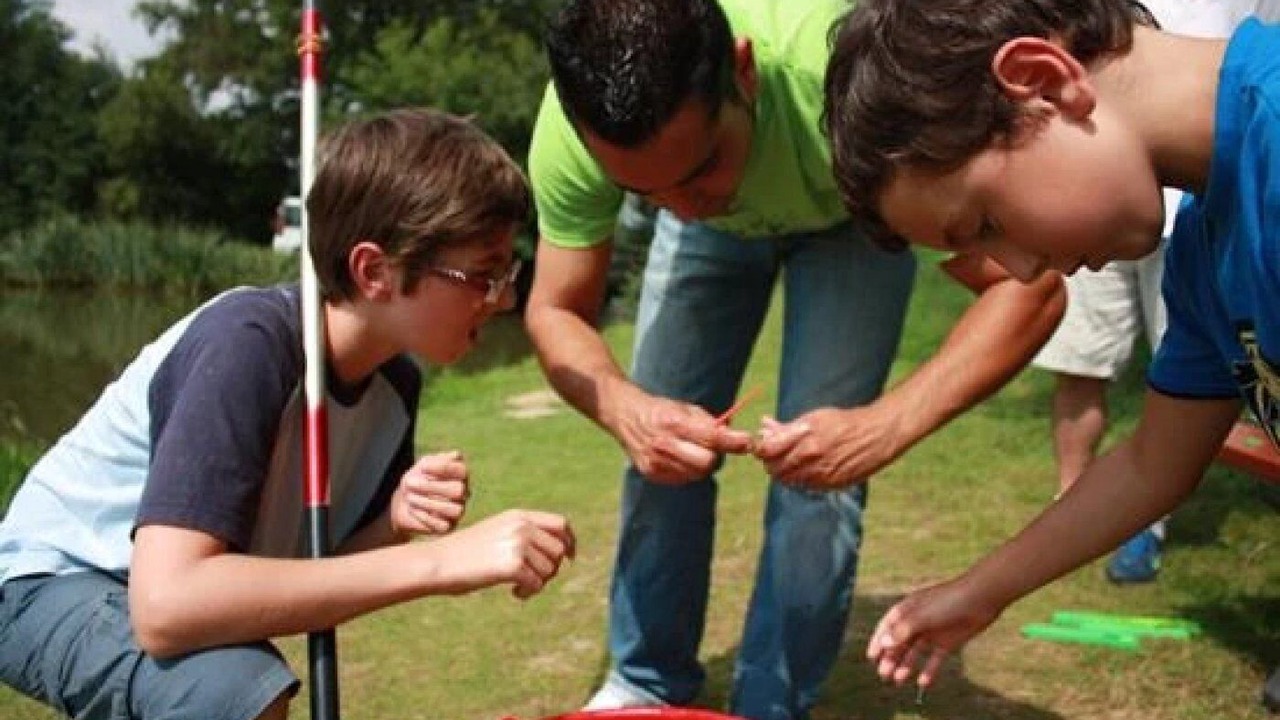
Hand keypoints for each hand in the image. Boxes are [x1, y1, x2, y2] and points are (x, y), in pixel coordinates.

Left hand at [390, 451, 469, 536]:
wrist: (400, 504)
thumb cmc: (414, 482)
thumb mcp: (421, 467)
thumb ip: (436, 460)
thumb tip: (455, 456)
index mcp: (460, 476)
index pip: (461, 471)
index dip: (443, 468)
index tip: (422, 467)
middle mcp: (463, 494)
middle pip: (458, 491)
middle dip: (431, 486)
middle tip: (409, 483)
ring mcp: (457, 511)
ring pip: (454, 510)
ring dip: (428, 503)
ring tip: (410, 497)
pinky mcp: (448, 528)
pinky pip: (442, 525)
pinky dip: (425, 517)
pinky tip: (413, 510)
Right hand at [429, 509, 575, 598]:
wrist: (439, 562)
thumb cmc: (465, 552)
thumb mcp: (497, 532)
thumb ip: (524, 535)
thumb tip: (561, 554)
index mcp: (518, 515)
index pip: (560, 524)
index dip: (570, 542)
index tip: (570, 558)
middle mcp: (521, 526)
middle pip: (559, 550)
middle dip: (552, 568)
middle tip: (534, 579)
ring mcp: (518, 544)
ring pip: (550, 570)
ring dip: (538, 583)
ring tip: (518, 586)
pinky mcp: (513, 565)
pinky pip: (537, 584)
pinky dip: (528, 592)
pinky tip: (513, 592)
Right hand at [612, 391, 753, 483]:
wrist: (624, 415)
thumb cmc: (661, 410)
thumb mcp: (685, 408)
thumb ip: (709, 423)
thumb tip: (734, 437)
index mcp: (674, 423)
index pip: (712, 438)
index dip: (733, 442)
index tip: (747, 441)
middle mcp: (664, 444)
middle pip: (707, 462)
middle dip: (716, 455)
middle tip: (714, 446)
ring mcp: (656, 462)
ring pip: (697, 474)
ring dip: (702, 464)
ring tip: (693, 449)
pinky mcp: (652, 474)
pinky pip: (683, 478)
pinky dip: (688, 470)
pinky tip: (679, 457)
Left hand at [752, 405, 903, 487]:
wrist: (876, 436)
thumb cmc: (843, 423)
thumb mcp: (814, 418)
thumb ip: (787, 427)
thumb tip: (764, 426)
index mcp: (805, 443)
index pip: (767, 452)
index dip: (761, 449)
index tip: (763, 446)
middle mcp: (813, 463)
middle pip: (776, 470)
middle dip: (772, 462)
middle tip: (777, 455)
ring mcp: (822, 477)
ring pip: (789, 481)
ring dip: (786, 472)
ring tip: (794, 460)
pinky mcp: (832, 486)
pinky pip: (806, 486)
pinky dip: (802, 478)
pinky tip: (810, 467)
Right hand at [866, 575, 1001, 688]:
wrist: (981, 599)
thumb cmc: (948, 601)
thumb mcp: (922, 615)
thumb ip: (903, 630)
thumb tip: (884, 644)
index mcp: (908, 609)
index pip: (887, 626)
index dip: (878, 641)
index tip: (871, 658)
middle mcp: (918, 621)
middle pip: (900, 642)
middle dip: (890, 659)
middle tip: (883, 676)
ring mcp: (933, 632)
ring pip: (915, 653)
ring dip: (906, 666)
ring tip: (897, 681)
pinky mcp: (948, 642)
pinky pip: (935, 659)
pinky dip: (928, 671)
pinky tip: (922, 684)